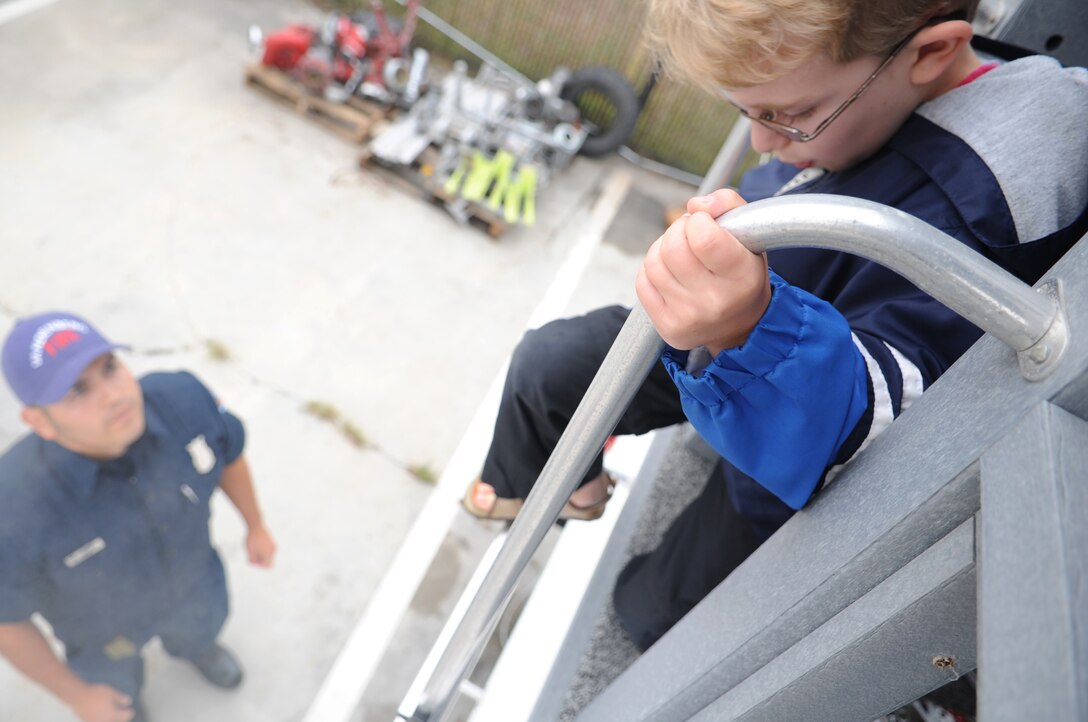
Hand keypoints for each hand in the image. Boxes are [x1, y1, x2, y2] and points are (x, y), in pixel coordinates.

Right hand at [69, 682, 135, 721]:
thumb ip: (120, 698)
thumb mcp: (111, 693)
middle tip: (123, 714)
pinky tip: (104, 716)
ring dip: (113, 720)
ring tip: (114, 716)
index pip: (125, 717)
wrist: (78, 696)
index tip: (131, 710)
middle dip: (121, 719)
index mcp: (113, 715)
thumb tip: (129, 701)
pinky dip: (104, 720)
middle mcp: (105, 721)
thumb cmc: (96, 693)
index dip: (129, 713)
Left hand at [246, 524, 276, 567]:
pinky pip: (267, 549)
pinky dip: (262, 549)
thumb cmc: (252, 539)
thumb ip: (252, 560)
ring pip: (267, 555)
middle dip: (259, 559)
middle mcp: (273, 550)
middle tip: (251, 553)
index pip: (267, 566)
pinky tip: (255, 544)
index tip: (253, 560)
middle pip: (267, 561)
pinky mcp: (271, 541)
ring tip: (253, 548)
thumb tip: (255, 563)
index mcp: (269, 554)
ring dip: (260, 554)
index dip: (259, 566)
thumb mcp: (249, 552)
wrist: (256, 525)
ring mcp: (273, 545)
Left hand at [636, 189, 770, 354]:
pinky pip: (643, 282)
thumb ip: (728, 204)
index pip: (704, 238)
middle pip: (673, 248)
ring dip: (663, 248)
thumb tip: (695, 204)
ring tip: (682, 252)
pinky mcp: (668, 326)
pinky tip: (672, 273)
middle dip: (678, 230)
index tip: (705, 222)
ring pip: (654, 263)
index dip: (698, 220)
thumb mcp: (750, 235)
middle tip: (691, 233)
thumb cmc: (742, 273)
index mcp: (742, 278)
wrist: (741, 324)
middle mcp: (715, 301)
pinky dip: (653, 269)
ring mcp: (689, 317)